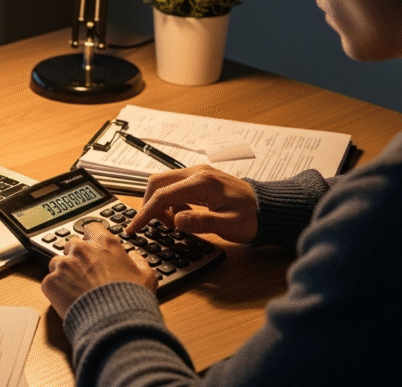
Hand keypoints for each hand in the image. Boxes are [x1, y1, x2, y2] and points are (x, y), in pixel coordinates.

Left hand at [41, 223, 156, 318]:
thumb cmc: (131, 300)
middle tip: (85, 273)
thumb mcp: (146, 277)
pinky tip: (68, 301)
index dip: (91, 237)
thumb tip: (135, 257)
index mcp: (105, 244)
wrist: (114, 322)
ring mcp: (64, 265)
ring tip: (75, 289)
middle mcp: (82, 250)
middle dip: (76, 257)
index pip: (92, 228)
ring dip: (63, 272)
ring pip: (56, 262)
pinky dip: (56, 291)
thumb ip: (139, 262)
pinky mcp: (51, 282)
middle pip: (71, 245)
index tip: (92, 245)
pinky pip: (49, 282)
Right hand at [124, 165, 257, 243]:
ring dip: (160, 205)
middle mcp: (196, 172)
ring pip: (164, 184)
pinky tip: (183, 216)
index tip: (133, 228)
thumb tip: (176, 220)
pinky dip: (171, 202)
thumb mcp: (228, 226)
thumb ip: (200, 222)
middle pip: (157, 183)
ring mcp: (197, 174)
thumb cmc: (252, 218)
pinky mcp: (199, 179)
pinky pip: (175, 188)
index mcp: (201, 182)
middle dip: (148, 205)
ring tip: (174, 224)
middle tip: (152, 226)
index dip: (144, 213)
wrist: (268, 209)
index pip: (162, 195)